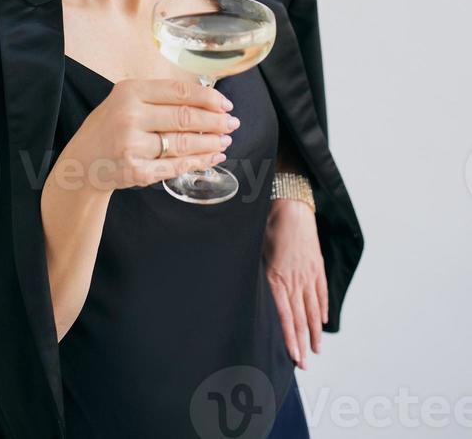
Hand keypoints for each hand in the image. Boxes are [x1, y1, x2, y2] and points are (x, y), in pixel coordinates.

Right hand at [62, 77, 239, 192]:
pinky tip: (212, 157)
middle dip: (215, 122)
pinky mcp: (136, 171)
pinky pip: (176, 166)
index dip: (208, 98)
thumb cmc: (109, 126)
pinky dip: (199, 162)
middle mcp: (130, 116)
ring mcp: (132, 145)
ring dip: (210, 143)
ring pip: (184, 143)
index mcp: (130, 91)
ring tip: (225, 140)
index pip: (179, 91)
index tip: (226, 103)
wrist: (81, 162)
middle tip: (232, 123)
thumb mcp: (126, 99)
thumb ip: (159, 97)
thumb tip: (207, 100)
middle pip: (185, 117)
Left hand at [262, 198, 328, 369]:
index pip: (285, 315)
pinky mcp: (316, 265)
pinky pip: (320, 291)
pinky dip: (322, 308)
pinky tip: (322, 321)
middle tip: (305, 364)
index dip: (290, 338)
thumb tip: (248, 288)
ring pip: (313, 308)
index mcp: (277, 278)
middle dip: (302, 343)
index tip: (294, 356)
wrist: (292, 205)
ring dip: (314, 331)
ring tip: (316, 349)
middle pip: (300, 318)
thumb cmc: (268, 225)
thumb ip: (256, 272)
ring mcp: (308, 274)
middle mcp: (295, 280)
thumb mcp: (256, 249)